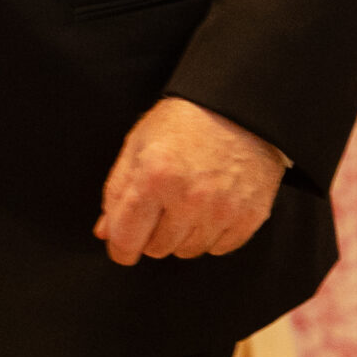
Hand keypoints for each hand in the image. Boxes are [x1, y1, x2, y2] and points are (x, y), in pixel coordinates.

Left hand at [96, 96, 287, 264]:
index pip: (126, 240)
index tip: (124, 243)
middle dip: (154, 232)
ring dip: (184, 234)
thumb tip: (106, 232)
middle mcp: (189, 198)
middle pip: (157, 249)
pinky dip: (213, 233)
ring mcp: (223, 209)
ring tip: (190, 200)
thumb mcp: (139, 143)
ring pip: (189, 251)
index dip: (120, 246)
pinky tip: (213, 205)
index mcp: (155, 177)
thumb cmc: (186, 120)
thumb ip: (117, 191)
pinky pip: (220, 248)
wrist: (238, 105)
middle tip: (164, 203)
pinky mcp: (250, 215)